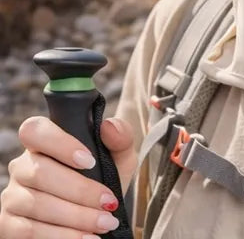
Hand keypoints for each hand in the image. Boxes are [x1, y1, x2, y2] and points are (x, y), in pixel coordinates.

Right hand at [0, 115, 136, 238]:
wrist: (96, 218)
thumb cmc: (104, 181)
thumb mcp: (120, 158)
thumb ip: (121, 137)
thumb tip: (108, 126)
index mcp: (45, 143)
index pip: (35, 130)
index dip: (59, 143)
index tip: (90, 161)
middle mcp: (22, 166)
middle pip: (39, 172)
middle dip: (80, 191)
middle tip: (108, 203)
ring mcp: (12, 196)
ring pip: (35, 203)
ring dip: (75, 216)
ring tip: (104, 223)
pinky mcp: (7, 225)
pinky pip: (28, 230)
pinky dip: (61, 236)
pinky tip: (86, 238)